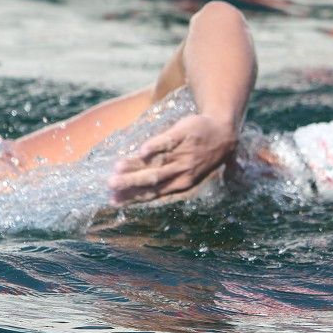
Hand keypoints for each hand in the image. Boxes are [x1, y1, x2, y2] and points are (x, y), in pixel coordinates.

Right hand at [107, 114, 236, 205]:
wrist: (221, 132)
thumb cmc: (197, 154)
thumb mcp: (183, 171)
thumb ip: (160, 176)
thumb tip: (132, 184)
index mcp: (179, 183)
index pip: (152, 193)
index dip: (132, 197)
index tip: (113, 200)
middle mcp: (180, 172)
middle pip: (152, 180)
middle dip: (130, 184)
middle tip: (110, 185)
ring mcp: (182, 154)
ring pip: (157, 164)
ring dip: (137, 167)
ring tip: (117, 169)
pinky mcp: (183, 135)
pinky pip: (168, 142)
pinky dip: (155, 147)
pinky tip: (143, 151)